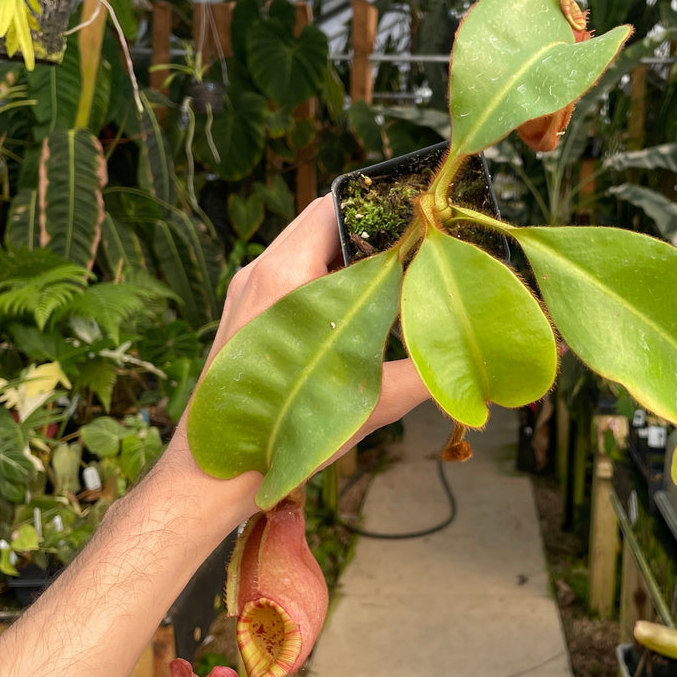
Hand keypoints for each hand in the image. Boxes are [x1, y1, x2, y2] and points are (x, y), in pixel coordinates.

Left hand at [163, 195, 429, 523]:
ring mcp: (246, 288)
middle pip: (320, 220)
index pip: (336, 206)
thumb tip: (463, 356)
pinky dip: (323, 278)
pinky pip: (290, 273)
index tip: (419, 222)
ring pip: (305, 246)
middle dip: (369, 230)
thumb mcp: (369, 401)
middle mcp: (260, 271)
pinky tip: (350, 312)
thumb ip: (422, 372)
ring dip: (345, 256)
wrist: (213, 470)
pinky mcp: (242, 310)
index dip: (381, 206)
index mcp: (287, 277)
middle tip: (412, 252)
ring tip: (387, 282)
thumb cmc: (284, 433)